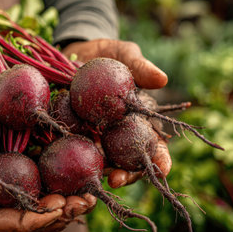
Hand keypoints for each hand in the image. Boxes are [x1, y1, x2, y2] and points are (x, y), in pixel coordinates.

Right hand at [0, 102, 95, 231]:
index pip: (0, 223)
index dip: (29, 221)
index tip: (56, 211)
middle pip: (27, 217)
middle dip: (58, 215)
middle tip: (85, 202)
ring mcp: (1, 177)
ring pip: (38, 199)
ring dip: (66, 198)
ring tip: (90, 191)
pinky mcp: (10, 157)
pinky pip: (37, 172)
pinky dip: (60, 174)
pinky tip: (80, 165)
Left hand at [61, 39, 171, 186]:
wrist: (72, 52)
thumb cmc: (105, 54)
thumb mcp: (123, 54)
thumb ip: (139, 66)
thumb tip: (162, 79)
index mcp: (137, 117)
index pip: (154, 142)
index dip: (161, 158)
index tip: (162, 169)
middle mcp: (117, 132)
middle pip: (128, 161)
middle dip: (127, 174)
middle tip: (117, 179)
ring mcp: (95, 135)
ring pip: (102, 162)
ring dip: (100, 174)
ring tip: (95, 179)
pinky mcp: (72, 132)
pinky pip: (74, 149)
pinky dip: (74, 160)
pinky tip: (69, 167)